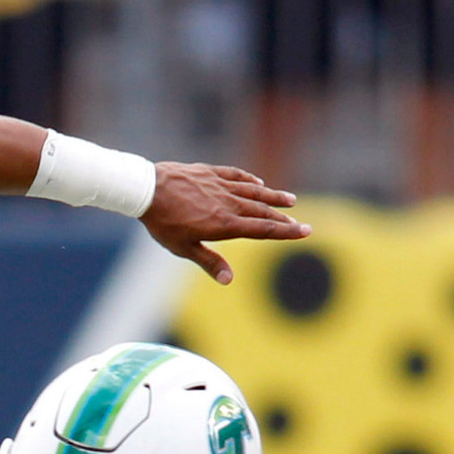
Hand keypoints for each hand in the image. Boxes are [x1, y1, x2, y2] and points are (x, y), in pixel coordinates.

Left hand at [142, 163, 310, 283]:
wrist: (148, 189)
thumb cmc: (163, 223)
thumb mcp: (183, 248)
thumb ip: (209, 262)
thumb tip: (228, 280)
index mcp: (224, 224)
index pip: (263, 229)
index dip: (286, 231)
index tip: (305, 231)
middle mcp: (228, 204)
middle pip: (262, 212)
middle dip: (283, 219)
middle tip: (301, 223)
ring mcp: (220, 186)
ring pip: (254, 192)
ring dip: (273, 197)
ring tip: (290, 200)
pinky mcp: (210, 173)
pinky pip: (236, 176)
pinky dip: (250, 180)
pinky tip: (258, 184)